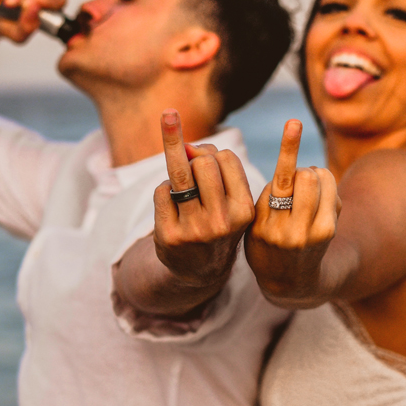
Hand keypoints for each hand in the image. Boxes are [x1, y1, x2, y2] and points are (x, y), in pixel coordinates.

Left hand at [151, 110, 255, 287]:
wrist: (200, 270)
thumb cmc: (216, 222)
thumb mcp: (231, 200)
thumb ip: (217, 166)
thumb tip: (186, 146)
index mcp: (243, 209)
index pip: (226, 157)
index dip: (213, 153)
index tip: (209, 161)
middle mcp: (221, 222)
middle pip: (204, 162)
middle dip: (194, 159)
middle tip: (192, 172)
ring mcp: (194, 230)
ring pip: (180, 171)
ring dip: (175, 161)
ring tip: (170, 135)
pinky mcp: (169, 235)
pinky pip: (161, 190)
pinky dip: (164, 190)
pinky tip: (171, 204)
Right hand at [245, 120, 340, 304]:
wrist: (288, 282)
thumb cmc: (266, 243)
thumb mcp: (253, 225)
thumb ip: (266, 197)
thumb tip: (299, 171)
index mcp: (261, 224)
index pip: (279, 179)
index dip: (289, 148)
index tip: (295, 123)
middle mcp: (285, 230)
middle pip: (305, 176)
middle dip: (300, 172)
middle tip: (295, 185)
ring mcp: (309, 233)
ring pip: (319, 180)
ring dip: (314, 177)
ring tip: (306, 191)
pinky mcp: (327, 232)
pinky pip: (331, 192)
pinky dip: (325, 187)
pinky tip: (319, 199)